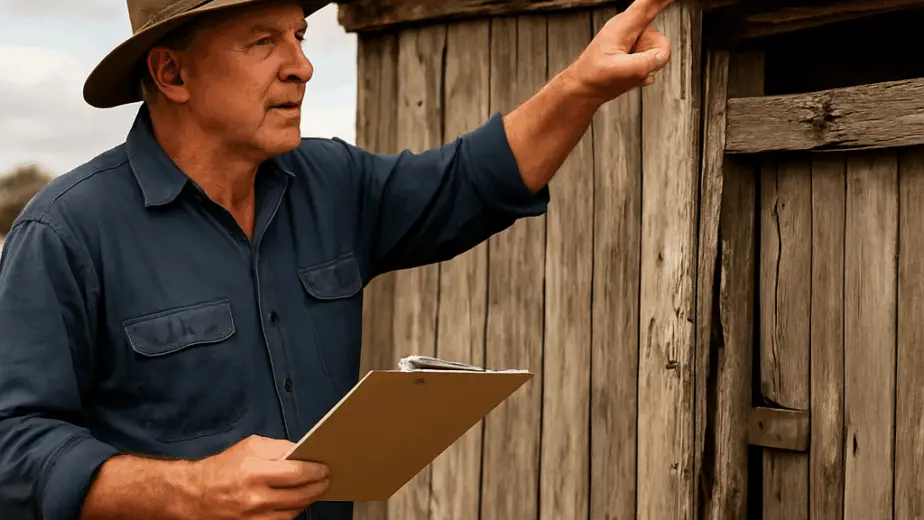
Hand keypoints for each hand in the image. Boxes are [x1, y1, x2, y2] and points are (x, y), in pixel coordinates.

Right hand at [182, 435, 329, 519]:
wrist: (196, 494)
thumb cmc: (224, 466)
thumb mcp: (250, 446)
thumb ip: (278, 447)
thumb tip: (302, 452)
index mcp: (255, 471)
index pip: (296, 472)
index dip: (315, 471)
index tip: (324, 468)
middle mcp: (256, 496)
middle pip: (299, 494)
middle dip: (318, 486)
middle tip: (326, 479)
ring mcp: (254, 515)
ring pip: (294, 511)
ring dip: (309, 500)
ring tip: (316, 490)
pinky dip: (293, 511)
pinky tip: (299, 502)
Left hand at [567, 0, 673, 102]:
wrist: (584, 89)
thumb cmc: (594, 77)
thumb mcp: (618, 71)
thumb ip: (643, 64)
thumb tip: (660, 57)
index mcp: (624, 26)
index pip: (648, 3)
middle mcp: (630, 29)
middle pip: (658, 36)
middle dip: (655, 54)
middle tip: (635, 66)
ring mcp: (634, 41)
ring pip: (658, 52)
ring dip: (647, 66)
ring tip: (627, 71)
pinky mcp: (636, 52)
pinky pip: (654, 59)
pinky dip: (645, 71)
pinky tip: (630, 75)